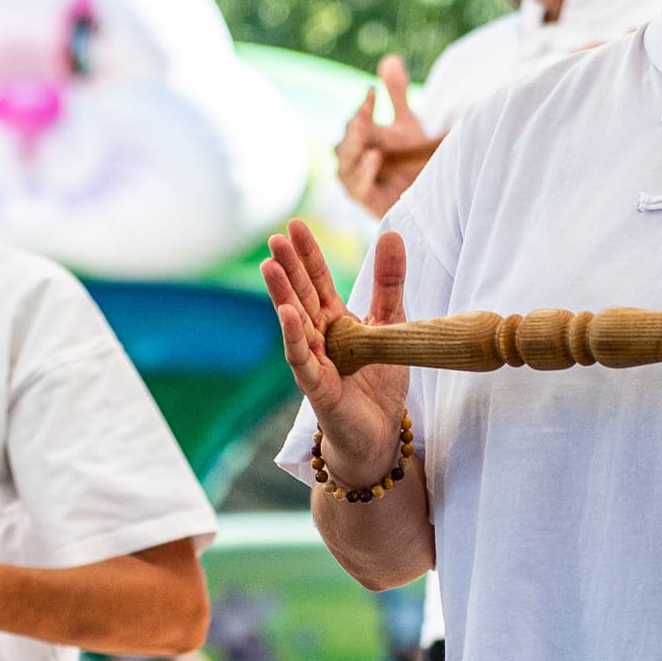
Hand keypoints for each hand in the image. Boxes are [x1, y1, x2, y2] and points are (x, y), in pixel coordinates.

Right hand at [262, 217, 412, 488]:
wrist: (380, 435)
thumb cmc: (379, 384)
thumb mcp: (391, 325)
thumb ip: (389, 283)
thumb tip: (393, 234)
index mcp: (335, 322)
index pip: (317, 281)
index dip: (308, 255)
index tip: (295, 225)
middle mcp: (319, 339)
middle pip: (301, 297)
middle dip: (288, 268)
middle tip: (275, 237)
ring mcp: (314, 362)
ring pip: (294, 324)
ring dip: (281, 296)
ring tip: (268, 266)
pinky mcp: (317, 388)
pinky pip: (302, 359)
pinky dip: (294, 336)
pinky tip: (286, 313)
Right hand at [334, 59, 441, 213]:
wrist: (420, 196)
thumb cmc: (407, 159)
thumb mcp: (406, 124)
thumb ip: (396, 94)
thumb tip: (391, 59)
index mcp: (359, 136)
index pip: (358, 118)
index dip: (364, 106)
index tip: (373, 92)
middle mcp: (350, 156)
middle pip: (348, 139)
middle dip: (356, 126)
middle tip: (364, 113)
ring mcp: (353, 177)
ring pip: (346, 160)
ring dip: (355, 145)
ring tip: (364, 129)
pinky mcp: (362, 198)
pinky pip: (357, 185)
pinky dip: (364, 171)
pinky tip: (374, 156)